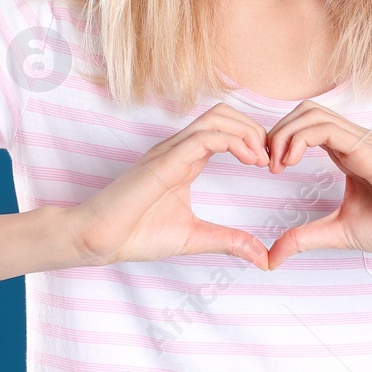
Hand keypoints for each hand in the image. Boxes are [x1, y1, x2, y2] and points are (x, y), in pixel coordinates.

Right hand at [65, 102, 272, 270]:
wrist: (99, 239)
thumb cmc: (137, 234)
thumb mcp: (195, 237)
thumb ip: (229, 242)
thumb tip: (263, 258)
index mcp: (185, 159)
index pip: (224, 128)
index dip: (253, 138)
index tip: (270, 164)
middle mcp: (178, 148)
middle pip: (224, 113)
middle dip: (254, 128)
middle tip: (271, 158)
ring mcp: (170, 150)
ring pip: (217, 117)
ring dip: (247, 131)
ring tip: (262, 158)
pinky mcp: (164, 161)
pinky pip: (205, 137)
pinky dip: (234, 142)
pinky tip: (249, 161)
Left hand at [263, 101, 371, 269]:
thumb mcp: (337, 232)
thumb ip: (304, 238)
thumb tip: (271, 258)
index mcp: (348, 152)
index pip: (308, 124)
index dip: (281, 138)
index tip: (269, 167)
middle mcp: (355, 139)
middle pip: (306, 110)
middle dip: (278, 130)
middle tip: (267, 163)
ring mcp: (364, 141)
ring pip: (314, 113)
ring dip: (285, 133)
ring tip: (277, 164)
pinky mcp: (370, 150)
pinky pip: (328, 129)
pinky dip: (300, 139)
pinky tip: (291, 162)